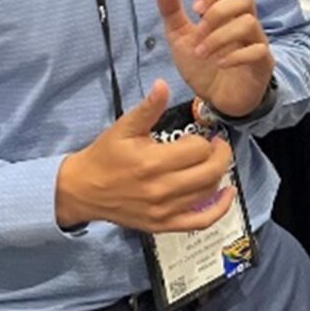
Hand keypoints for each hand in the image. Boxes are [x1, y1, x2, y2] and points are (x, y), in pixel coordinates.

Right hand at [56, 80, 235, 231]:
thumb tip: (163, 85)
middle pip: (210, 171)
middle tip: (217, 146)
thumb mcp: (124, 128)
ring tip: (213, 163)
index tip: (197, 136)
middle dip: (220, 154)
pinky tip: (228, 194)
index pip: (198, 150)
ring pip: (209, 192)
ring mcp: (164, 210)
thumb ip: (148, 108)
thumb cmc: (105, 156)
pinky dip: (220, 209)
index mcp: (152, 162)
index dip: (203, 140)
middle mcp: (161, 189)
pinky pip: (201, 222)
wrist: (82, 190)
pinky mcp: (163, 225)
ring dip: (218, 175)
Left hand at [157, 0, 274, 117]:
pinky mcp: (262, 63)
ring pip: (249, 23)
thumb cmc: (202, 65)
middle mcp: (245, 23)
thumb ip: (172, 12)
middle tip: (199, 31)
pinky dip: (235, 56)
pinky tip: (219, 64)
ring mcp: (257, 42)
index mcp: (227, 13)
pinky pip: (258, 50)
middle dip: (218, 12)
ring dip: (219, 37)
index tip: (195, 9)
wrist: (215, 98)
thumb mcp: (180, 37)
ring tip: (202, 53)